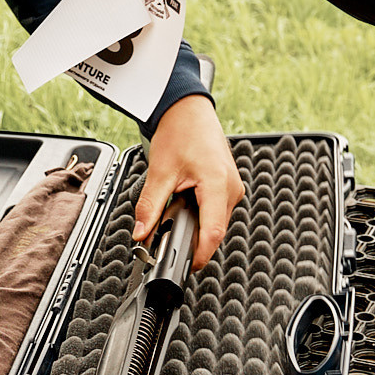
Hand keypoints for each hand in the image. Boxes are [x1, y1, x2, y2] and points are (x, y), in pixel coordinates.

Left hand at [135, 93, 243, 269]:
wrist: (188, 110)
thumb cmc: (179, 132)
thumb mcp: (159, 171)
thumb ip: (149, 206)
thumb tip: (141, 233)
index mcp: (217, 183)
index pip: (213, 232)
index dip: (200, 254)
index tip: (186, 265)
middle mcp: (231, 187)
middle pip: (214, 230)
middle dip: (192, 238)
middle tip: (166, 235)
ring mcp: (233, 187)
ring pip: (216, 221)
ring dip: (196, 224)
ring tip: (176, 210)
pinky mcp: (229, 186)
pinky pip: (217, 210)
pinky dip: (200, 213)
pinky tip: (186, 202)